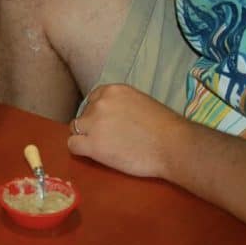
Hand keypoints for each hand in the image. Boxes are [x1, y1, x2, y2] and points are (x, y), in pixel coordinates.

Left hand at [67, 84, 186, 178]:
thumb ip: (122, 105)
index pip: (93, 99)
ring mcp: (94, 123)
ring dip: (86, 137)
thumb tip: (114, 117)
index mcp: (113, 90)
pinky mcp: (92, 144)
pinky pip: (73, 145)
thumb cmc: (165, 128)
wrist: (172, 146)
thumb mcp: (140, 102)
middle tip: (108, 138)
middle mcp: (100, 102)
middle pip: (84, 114)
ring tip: (102, 147)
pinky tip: (93, 154)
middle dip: (93, 125)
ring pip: (76, 128)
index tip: (107, 124)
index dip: (98, 113)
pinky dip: (80, 150)